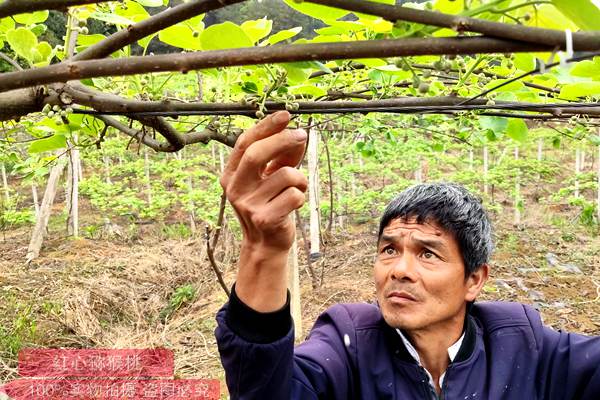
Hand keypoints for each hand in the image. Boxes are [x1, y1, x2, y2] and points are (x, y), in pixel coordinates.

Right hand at [220, 111, 307, 253]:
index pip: (245, 143)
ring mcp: (247, 205)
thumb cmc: (271, 203)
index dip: (265, 127)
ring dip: (300, 178)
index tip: (285, 114)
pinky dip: (301, 196)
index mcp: (231, 174)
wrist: (266, 243)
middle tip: (302, 135)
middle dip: (282, 140)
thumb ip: (283, 155)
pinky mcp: (264, 219)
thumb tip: (298, 134)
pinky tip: (294, 205)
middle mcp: (235, 188)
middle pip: (256, 154)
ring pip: (285, 175)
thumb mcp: (272, 176)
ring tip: (297, 188)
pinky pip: (294, 195)